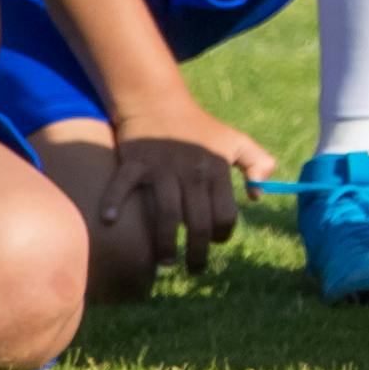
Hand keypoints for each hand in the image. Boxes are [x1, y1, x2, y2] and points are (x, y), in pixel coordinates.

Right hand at [104, 91, 276, 282]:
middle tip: (194, 268)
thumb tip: (259, 195)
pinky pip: (123, 185)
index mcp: (216, 169)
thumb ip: (257, 162)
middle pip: (197, 222)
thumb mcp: (235, 139)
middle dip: (197, 252)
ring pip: (165, 214)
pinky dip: (114, 202)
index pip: (225, 214)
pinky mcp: (135, 162)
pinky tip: (109, 221)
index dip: (222, 234)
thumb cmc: (199, 127)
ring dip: (164, 244)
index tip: (215, 243)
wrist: (158, 100)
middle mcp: (191, 172)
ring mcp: (161, 168)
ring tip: (166, 264)